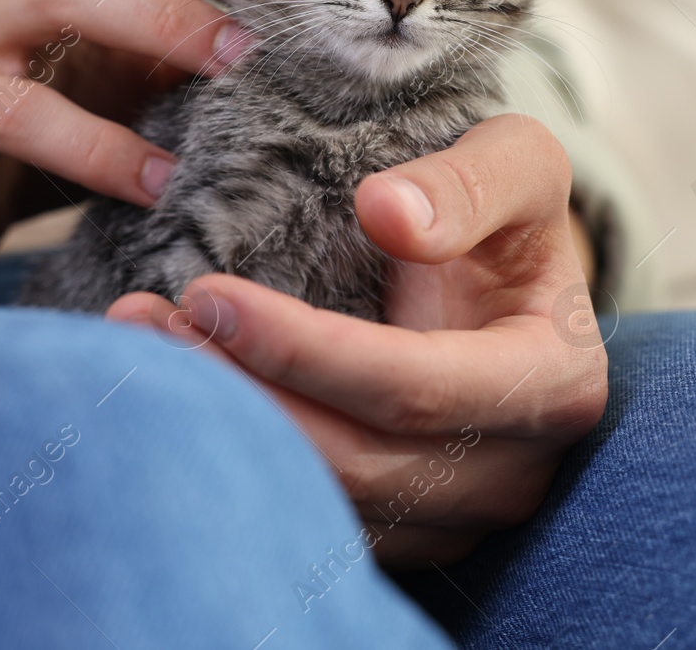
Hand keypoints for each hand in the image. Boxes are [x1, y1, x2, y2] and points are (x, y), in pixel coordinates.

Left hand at [107, 114, 608, 565]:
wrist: (514, 289)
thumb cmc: (511, 219)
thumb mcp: (519, 163)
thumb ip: (470, 183)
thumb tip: (389, 212)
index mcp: (554, 385)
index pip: (414, 389)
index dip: (305, 350)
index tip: (208, 294)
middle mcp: (512, 472)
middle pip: (358, 462)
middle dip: (243, 394)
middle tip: (144, 319)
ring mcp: (458, 517)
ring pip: (326, 504)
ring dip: (226, 433)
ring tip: (142, 347)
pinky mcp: (406, 532)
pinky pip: (313, 517)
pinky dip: (240, 460)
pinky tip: (175, 396)